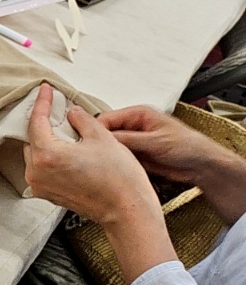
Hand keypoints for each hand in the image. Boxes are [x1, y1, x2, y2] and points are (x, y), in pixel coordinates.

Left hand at [24, 84, 159, 228]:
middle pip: (33, 139)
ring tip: (66, 130)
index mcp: (46, 155)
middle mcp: (36, 173)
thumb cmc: (118, 177)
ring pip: (36, 154)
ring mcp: (40, 186)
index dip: (43, 102)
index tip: (46, 90)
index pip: (36, 121)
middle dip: (45, 122)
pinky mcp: (48, 194)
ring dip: (48, 140)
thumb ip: (81, 119)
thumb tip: (72, 112)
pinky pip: (43, 168)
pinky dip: (51, 156)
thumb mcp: (102, 137)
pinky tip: (67, 149)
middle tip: (58, 109)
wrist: (127, 210)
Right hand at [98, 105, 223, 184]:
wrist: (201, 165)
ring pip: (109, 147)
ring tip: (99, 165)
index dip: (94, 131)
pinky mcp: (134, 156)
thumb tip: (102, 138)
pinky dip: (113, 164)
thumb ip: (127, 139)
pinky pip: (117, 159)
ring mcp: (133, 142)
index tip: (85, 143)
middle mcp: (133, 126)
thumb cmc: (188, 146)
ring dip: (106, 156)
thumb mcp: (154, 141)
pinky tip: (110, 170)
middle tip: (89, 156)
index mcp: (138, 114)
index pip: (106, 119)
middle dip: (98, 144)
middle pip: (104, 133)